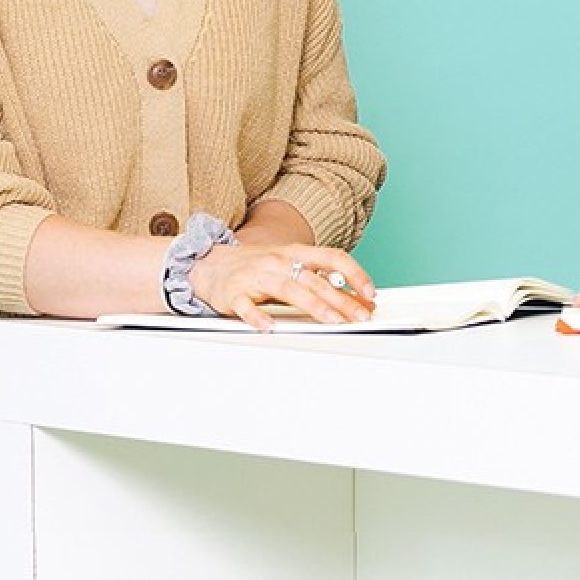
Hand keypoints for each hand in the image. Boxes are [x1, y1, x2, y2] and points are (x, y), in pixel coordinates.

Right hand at [191, 242, 378, 330]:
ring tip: (332, 321)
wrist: (208, 264)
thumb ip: (317, 280)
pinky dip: (257, 317)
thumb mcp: (288, 266)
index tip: (370, 293)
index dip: (355, 274)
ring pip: (289, 289)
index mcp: (295, 252)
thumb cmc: (255, 267)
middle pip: (315, 280)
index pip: (332, 258)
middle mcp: (278, 261)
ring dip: (313, 306)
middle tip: (361, 316)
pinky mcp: (234, 293)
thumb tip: (353, 298)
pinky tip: (269, 327)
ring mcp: (256, 276)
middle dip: (342, 299)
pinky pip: (246, 306)